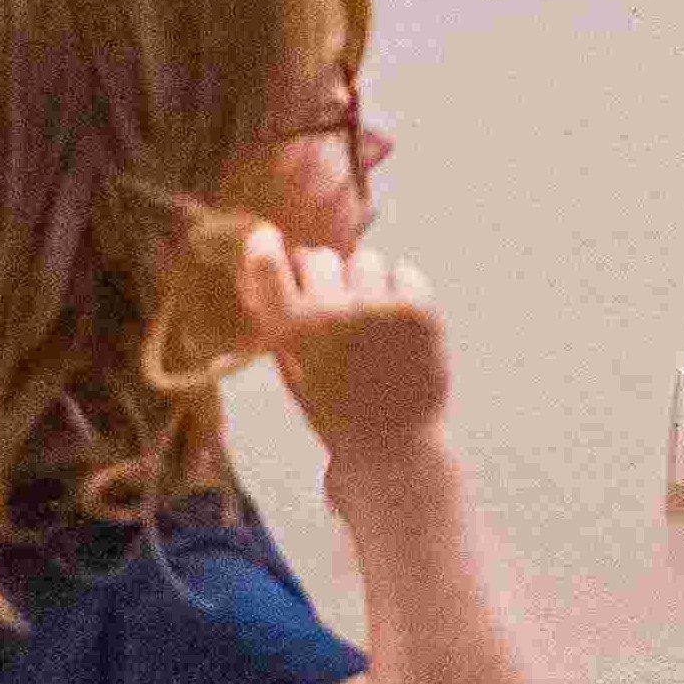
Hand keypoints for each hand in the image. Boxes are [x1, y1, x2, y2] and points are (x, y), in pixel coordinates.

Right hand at [231, 228, 450, 454]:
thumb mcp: (293, 368)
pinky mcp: (418, 309)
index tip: (267, 236)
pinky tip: (400, 327)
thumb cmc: (335, 408)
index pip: (266, 266)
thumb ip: (281, 319)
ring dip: (366, 282)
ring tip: (373, 325)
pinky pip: (404, 271)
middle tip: (337, 309)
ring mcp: (377, 309)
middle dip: (325, 275)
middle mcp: (330, 314)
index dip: (265, 246)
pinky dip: (402, 290)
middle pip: (320, 258)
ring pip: (365, 260)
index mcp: (290, 332)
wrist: (391, 447)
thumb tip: (274, 262)